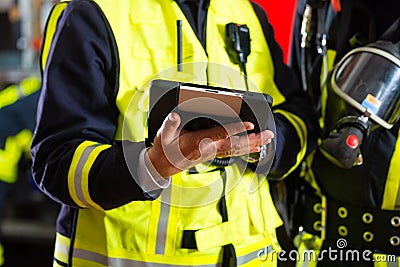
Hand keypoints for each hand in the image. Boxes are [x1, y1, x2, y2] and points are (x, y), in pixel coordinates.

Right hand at [146, 112, 273, 177]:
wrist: (165, 165)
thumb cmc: (166, 149)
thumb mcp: (164, 135)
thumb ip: (170, 124)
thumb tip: (175, 115)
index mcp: (199, 143)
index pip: (221, 134)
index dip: (236, 129)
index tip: (249, 124)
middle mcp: (210, 149)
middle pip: (236, 144)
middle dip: (253, 139)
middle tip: (269, 134)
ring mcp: (214, 152)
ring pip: (237, 148)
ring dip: (254, 143)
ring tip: (268, 138)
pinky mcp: (214, 153)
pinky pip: (234, 151)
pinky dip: (247, 149)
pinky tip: (256, 147)